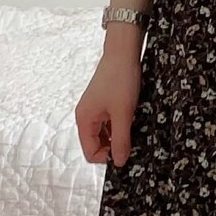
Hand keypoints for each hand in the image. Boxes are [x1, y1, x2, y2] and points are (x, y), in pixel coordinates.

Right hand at [74, 52, 142, 166]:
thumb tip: (120, 162)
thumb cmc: (120, 79)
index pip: (90, 153)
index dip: (107, 157)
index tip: (125, 152)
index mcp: (84, 120)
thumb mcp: (123, 113)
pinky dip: (119, 126)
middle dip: (112, 147)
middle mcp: (85, 117)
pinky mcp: (103, 104)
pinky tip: (130, 120)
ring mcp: (94, 110)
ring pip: (104, 135)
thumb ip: (121, 140)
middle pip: (96, 145)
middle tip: (131, 141)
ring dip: (117, 136)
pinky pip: (109, 124)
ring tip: (131, 128)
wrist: (123, 53)